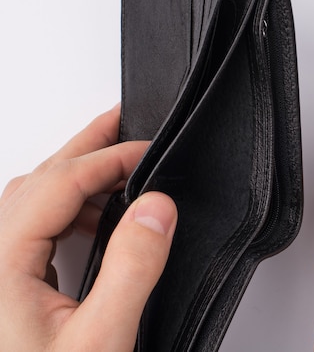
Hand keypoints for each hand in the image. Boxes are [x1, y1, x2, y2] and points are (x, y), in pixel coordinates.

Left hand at [0, 105, 177, 350]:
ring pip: (33, 203)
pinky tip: (101, 222)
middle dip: (85, 148)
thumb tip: (158, 207)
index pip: (58, 185)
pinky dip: (73, 213)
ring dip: (79, 181)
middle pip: (37, 182)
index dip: (107, 159)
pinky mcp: (8, 289)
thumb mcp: (102, 339)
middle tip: (121, 123)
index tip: (148, 150)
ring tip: (122, 173)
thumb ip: (132, 267)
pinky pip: (37, 230)